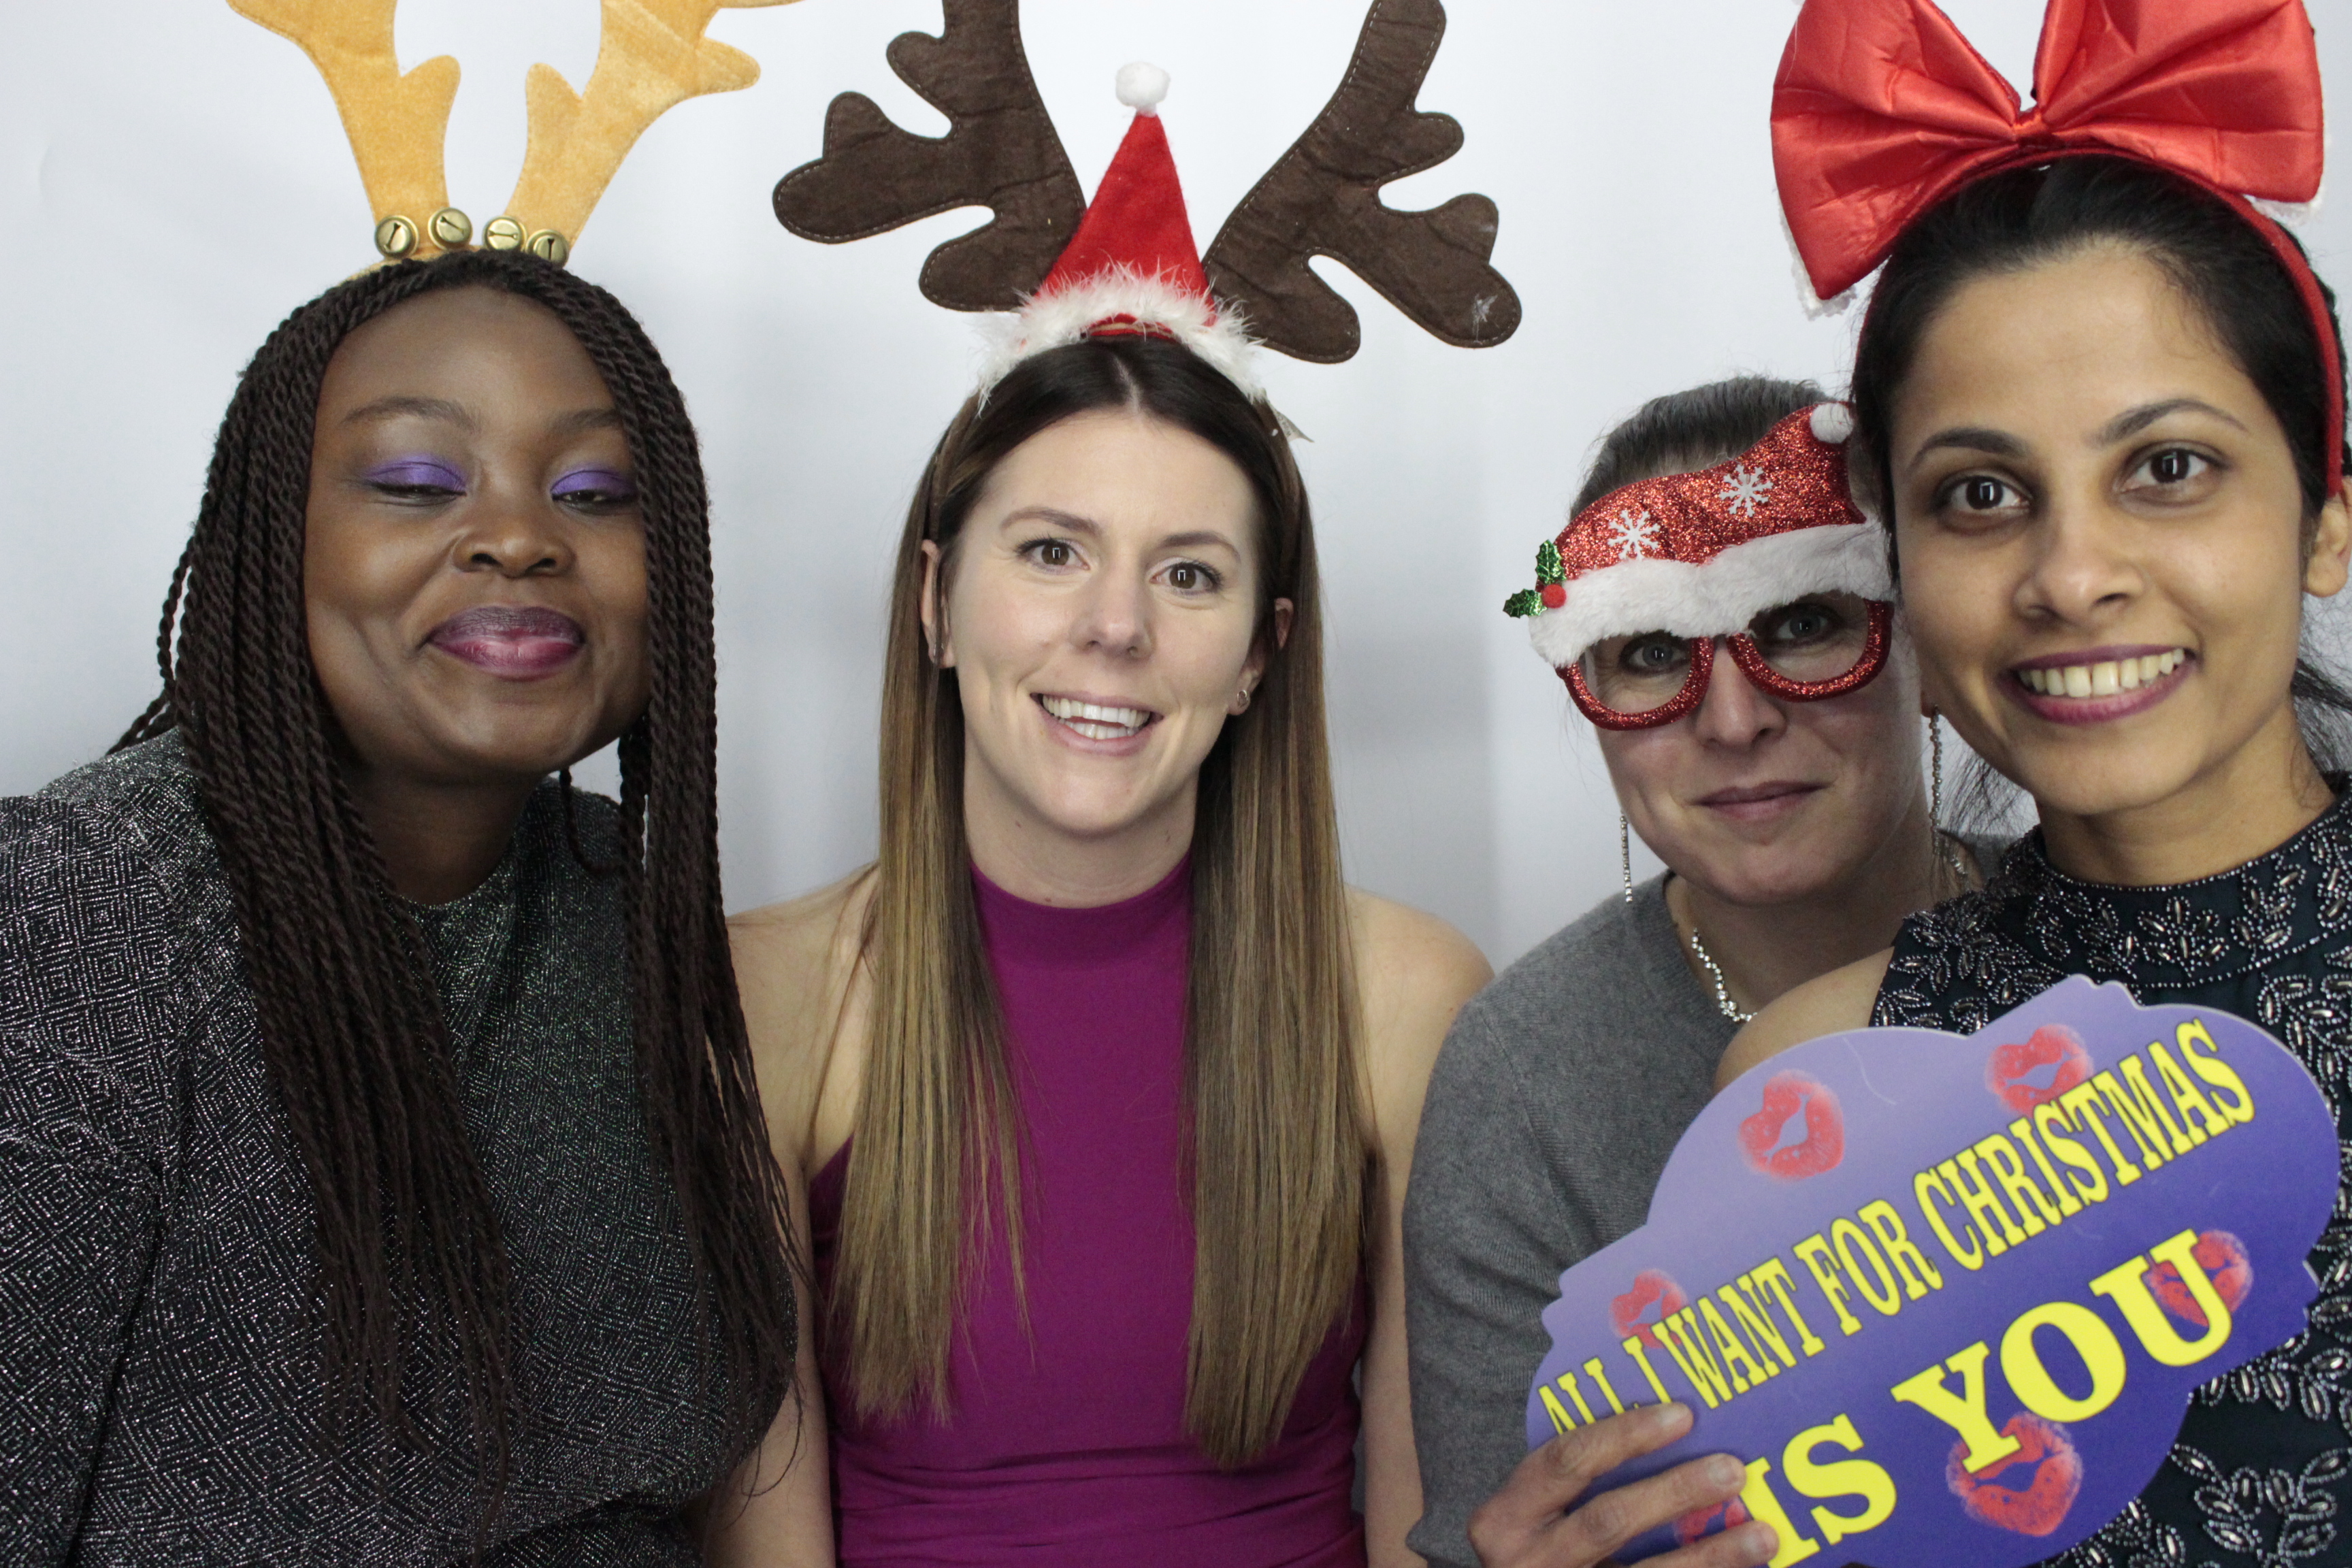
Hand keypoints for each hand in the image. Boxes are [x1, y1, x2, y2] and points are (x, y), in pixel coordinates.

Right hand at [1465, 1402, 1776, 1567]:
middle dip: (1675, 1492)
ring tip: (1762, 1535)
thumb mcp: (1531, 1515)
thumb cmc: (1532, 1550)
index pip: (1567, 1461)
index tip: (1682, 1415)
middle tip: (1733, 1470)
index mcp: (1504, 1517)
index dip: (1624, 1435)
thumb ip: (1574, 1483)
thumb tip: (1667, 1429)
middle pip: (1609, 1520)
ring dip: (1709, 1555)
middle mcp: (1527, 1561)